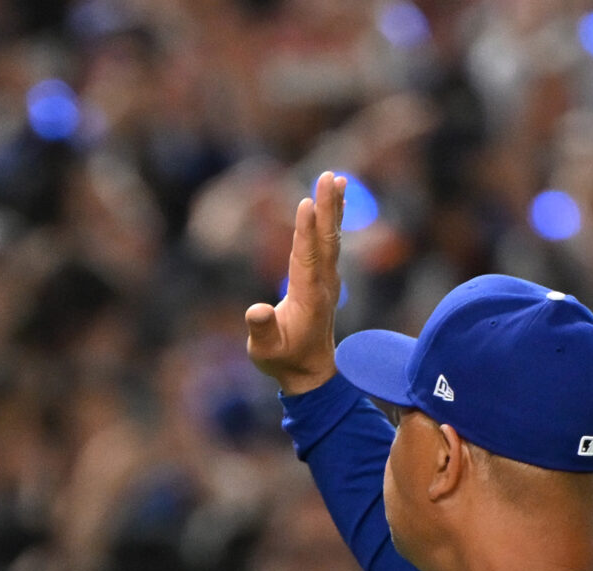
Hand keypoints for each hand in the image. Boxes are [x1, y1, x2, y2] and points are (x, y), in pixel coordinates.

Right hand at [245, 172, 345, 394]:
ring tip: (336, 179)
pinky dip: (332, 219)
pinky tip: (334, 202)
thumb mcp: (264, 352)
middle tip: (329, 176)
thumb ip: (262, 330)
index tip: (306, 203)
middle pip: (325, 239)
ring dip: (333, 207)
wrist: (310, 372)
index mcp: (308, 297)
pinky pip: (329, 242)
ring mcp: (327, 280)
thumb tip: (257, 310)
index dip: (305, 231)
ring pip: (331, 237)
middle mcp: (323, 284)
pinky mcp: (325, 278)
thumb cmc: (283, 360)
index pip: (306, 257)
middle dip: (327, 207)